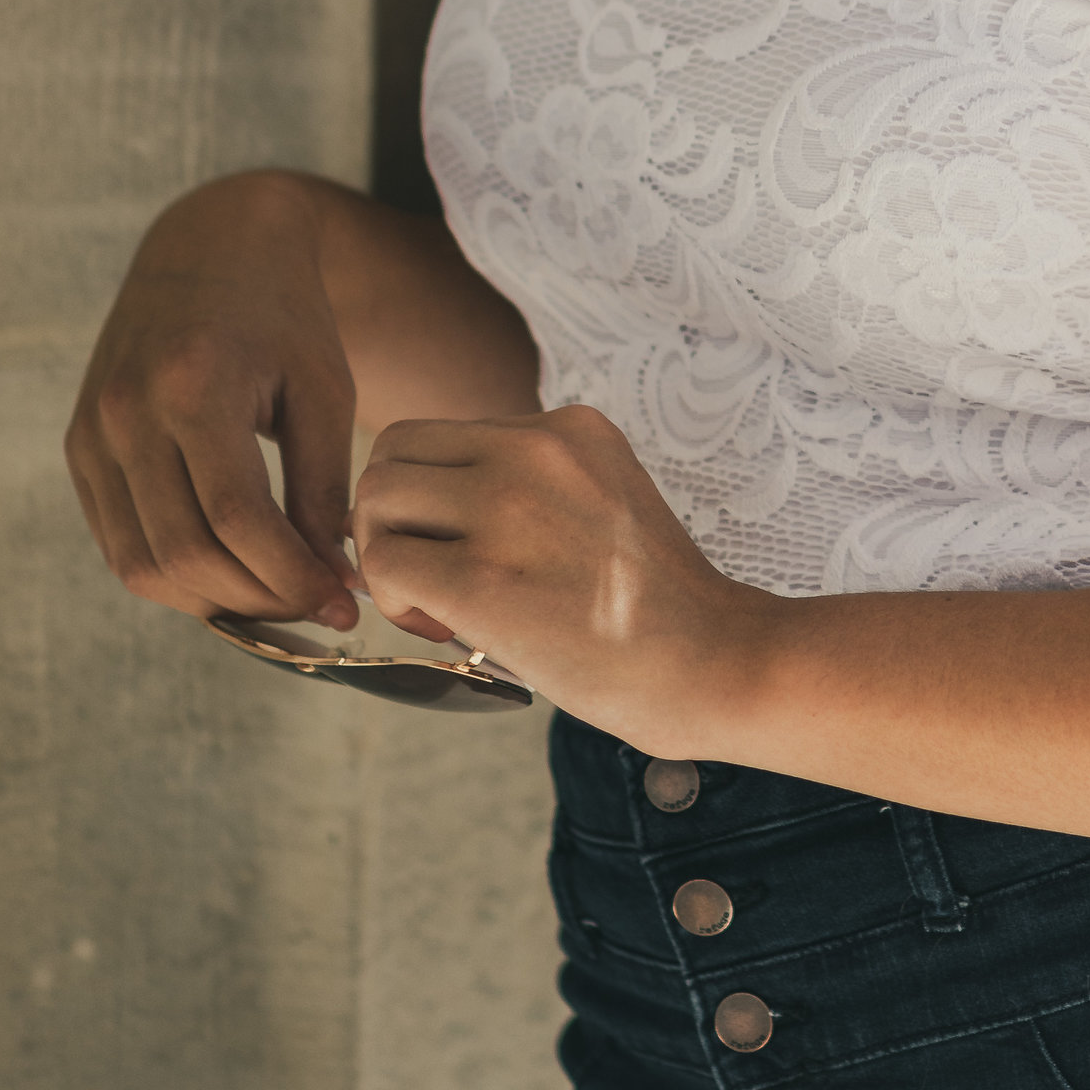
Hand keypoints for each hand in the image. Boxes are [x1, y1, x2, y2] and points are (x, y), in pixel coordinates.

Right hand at [67, 176, 360, 629]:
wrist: (211, 246)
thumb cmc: (283, 314)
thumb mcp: (324, 388)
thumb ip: (323, 486)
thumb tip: (330, 581)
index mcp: (193, 385)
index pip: (238, 519)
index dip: (292, 577)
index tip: (343, 604)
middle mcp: (127, 412)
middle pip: (185, 552)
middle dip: (260, 598)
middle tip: (317, 605)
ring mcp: (92, 433)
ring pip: (142, 563)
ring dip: (214, 598)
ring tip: (278, 594)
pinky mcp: (80, 448)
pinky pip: (119, 541)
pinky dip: (174, 572)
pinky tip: (232, 571)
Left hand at [353, 404, 776, 748]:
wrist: (714, 663)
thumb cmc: (657, 608)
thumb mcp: (603, 501)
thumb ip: (531, 487)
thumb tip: (422, 518)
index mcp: (570, 426)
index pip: (443, 438)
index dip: (430, 499)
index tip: (462, 551)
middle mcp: (536, 448)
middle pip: (394, 454)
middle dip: (391, 519)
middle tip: (429, 581)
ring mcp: (509, 507)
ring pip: (376, 499)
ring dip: (385, 557)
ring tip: (436, 608)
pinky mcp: (485, 577)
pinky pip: (385, 565)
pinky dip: (394, 600)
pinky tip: (443, 629)